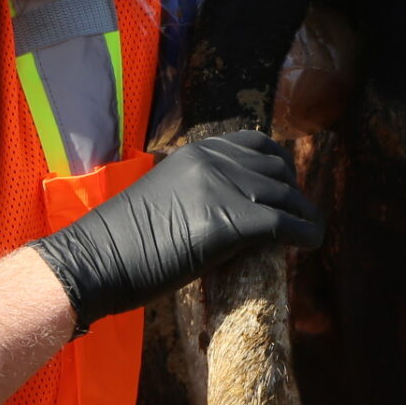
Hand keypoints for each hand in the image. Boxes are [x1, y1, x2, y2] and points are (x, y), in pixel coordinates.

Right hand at [31, 132, 322, 329]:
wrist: (95, 260)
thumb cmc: (121, 240)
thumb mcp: (165, 195)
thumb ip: (199, 190)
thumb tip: (232, 207)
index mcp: (197, 150)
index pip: (258, 144)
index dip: (280, 167)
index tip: (286, 189)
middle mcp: (213, 160)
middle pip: (278, 170)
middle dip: (294, 193)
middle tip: (298, 219)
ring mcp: (222, 187)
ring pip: (286, 196)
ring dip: (305, 216)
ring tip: (310, 233)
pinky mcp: (229, 221)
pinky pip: (285, 224)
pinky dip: (305, 233)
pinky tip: (309, 244)